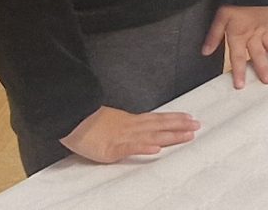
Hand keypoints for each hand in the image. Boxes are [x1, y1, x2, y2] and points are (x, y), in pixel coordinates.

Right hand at [61, 106, 199, 163]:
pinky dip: (143, 148)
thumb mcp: (110, 120)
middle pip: (159, 125)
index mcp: (130, 121)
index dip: (173, 118)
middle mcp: (130, 127)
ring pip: (151, 136)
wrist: (69, 118)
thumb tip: (135, 127)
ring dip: (170, 136)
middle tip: (198, 126)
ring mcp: (122, 137)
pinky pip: (129, 148)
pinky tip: (156, 150)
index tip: (190, 117)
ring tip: (188, 136)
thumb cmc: (87, 121)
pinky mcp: (110, 148)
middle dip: (180, 126)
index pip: (157, 118)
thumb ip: (124, 125)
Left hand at [201, 4, 267, 87]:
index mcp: (239, 35)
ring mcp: (266, 28)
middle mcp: (253, 34)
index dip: (239, 71)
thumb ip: (214, 36)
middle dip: (262, 68)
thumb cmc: (234, 2)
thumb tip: (205, 52)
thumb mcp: (220, 18)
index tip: (241, 85)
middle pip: (258, 54)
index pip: (238, 57)